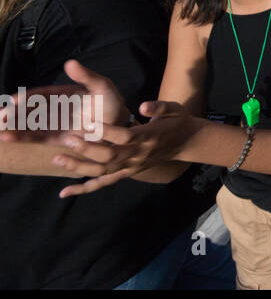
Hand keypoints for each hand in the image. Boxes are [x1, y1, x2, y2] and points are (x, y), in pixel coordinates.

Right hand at [0, 59, 128, 140]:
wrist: (119, 121)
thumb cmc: (110, 101)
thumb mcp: (101, 86)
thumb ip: (86, 76)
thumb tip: (70, 63)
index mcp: (62, 94)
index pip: (39, 95)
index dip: (26, 97)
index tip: (13, 100)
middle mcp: (54, 108)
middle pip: (28, 109)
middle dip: (13, 112)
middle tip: (0, 117)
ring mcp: (54, 123)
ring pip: (28, 124)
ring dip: (13, 126)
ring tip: (0, 130)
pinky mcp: (57, 137)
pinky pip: (37, 137)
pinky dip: (23, 137)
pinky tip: (8, 138)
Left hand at [52, 100, 198, 197]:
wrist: (185, 142)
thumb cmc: (176, 121)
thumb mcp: (174, 108)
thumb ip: (159, 106)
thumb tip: (142, 106)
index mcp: (149, 136)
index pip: (125, 137)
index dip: (106, 131)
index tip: (88, 121)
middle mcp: (138, 154)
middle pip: (109, 156)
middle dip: (86, 149)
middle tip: (67, 139)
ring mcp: (132, 166)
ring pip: (103, 171)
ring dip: (79, 167)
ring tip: (57, 159)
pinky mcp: (127, 172)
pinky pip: (104, 183)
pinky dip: (84, 189)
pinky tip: (64, 193)